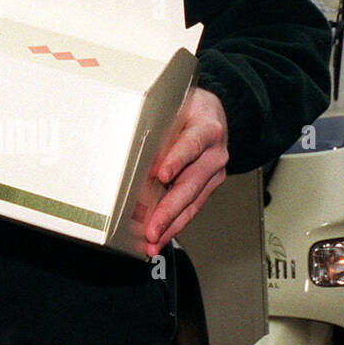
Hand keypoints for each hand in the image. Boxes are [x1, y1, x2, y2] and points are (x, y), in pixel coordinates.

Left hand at [144, 86, 228, 255]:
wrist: (213, 112)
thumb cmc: (188, 108)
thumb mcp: (175, 104)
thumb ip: (159, 121)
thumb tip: (129, 141)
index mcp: (207, 128)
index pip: (191, 144)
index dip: (176, 160)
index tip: (162, 175)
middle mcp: (214, 153)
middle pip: (191, 183)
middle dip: (169, 208)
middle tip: (152, 226)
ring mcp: (214, 172)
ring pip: (192, 201)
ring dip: (171, 224)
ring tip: (153, 240)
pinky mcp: (209, 185)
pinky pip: (193, 206)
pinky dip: (176, 223)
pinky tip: (161, 236)